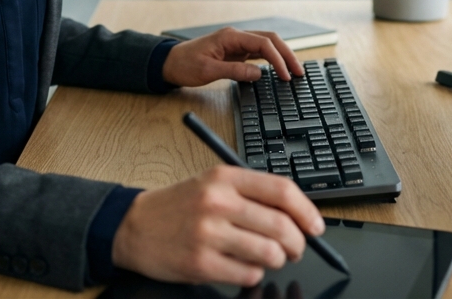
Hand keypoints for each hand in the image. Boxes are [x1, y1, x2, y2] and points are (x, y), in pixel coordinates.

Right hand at [111, 166, 323, 285]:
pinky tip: (240, 266)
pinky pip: (248, 274)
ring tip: (266, 257)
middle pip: (281, 225)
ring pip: (269, 253)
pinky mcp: (201, 263)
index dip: (307, 211)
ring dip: (276, 260)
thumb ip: (251, 194)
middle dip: (297, 243)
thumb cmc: (179, 206)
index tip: (316, 226)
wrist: (134, 226)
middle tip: (295, 249)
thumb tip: (297, 215)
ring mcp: (208, 233)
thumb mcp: (213, 185)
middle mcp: (217, 202)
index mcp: (225, 177)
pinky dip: (252, 274)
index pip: (281, 190)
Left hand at [161, 28, 302, 85]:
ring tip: (294, 71)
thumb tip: (259, 74)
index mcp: (231, 36)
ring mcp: (236, 44)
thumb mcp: (208, 71)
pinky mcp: (235, 52)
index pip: (263, 44)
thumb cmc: (185, 65)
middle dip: (287, 54)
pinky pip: (258, 53)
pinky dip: (271, 60)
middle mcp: (236, 37)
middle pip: (270, 40)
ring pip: (266, 45)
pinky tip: (278, 70)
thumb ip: (234, 72)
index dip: (278, 59)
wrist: (169, 63)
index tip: (286, 76)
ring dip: (281, 56)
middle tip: (299, 72)